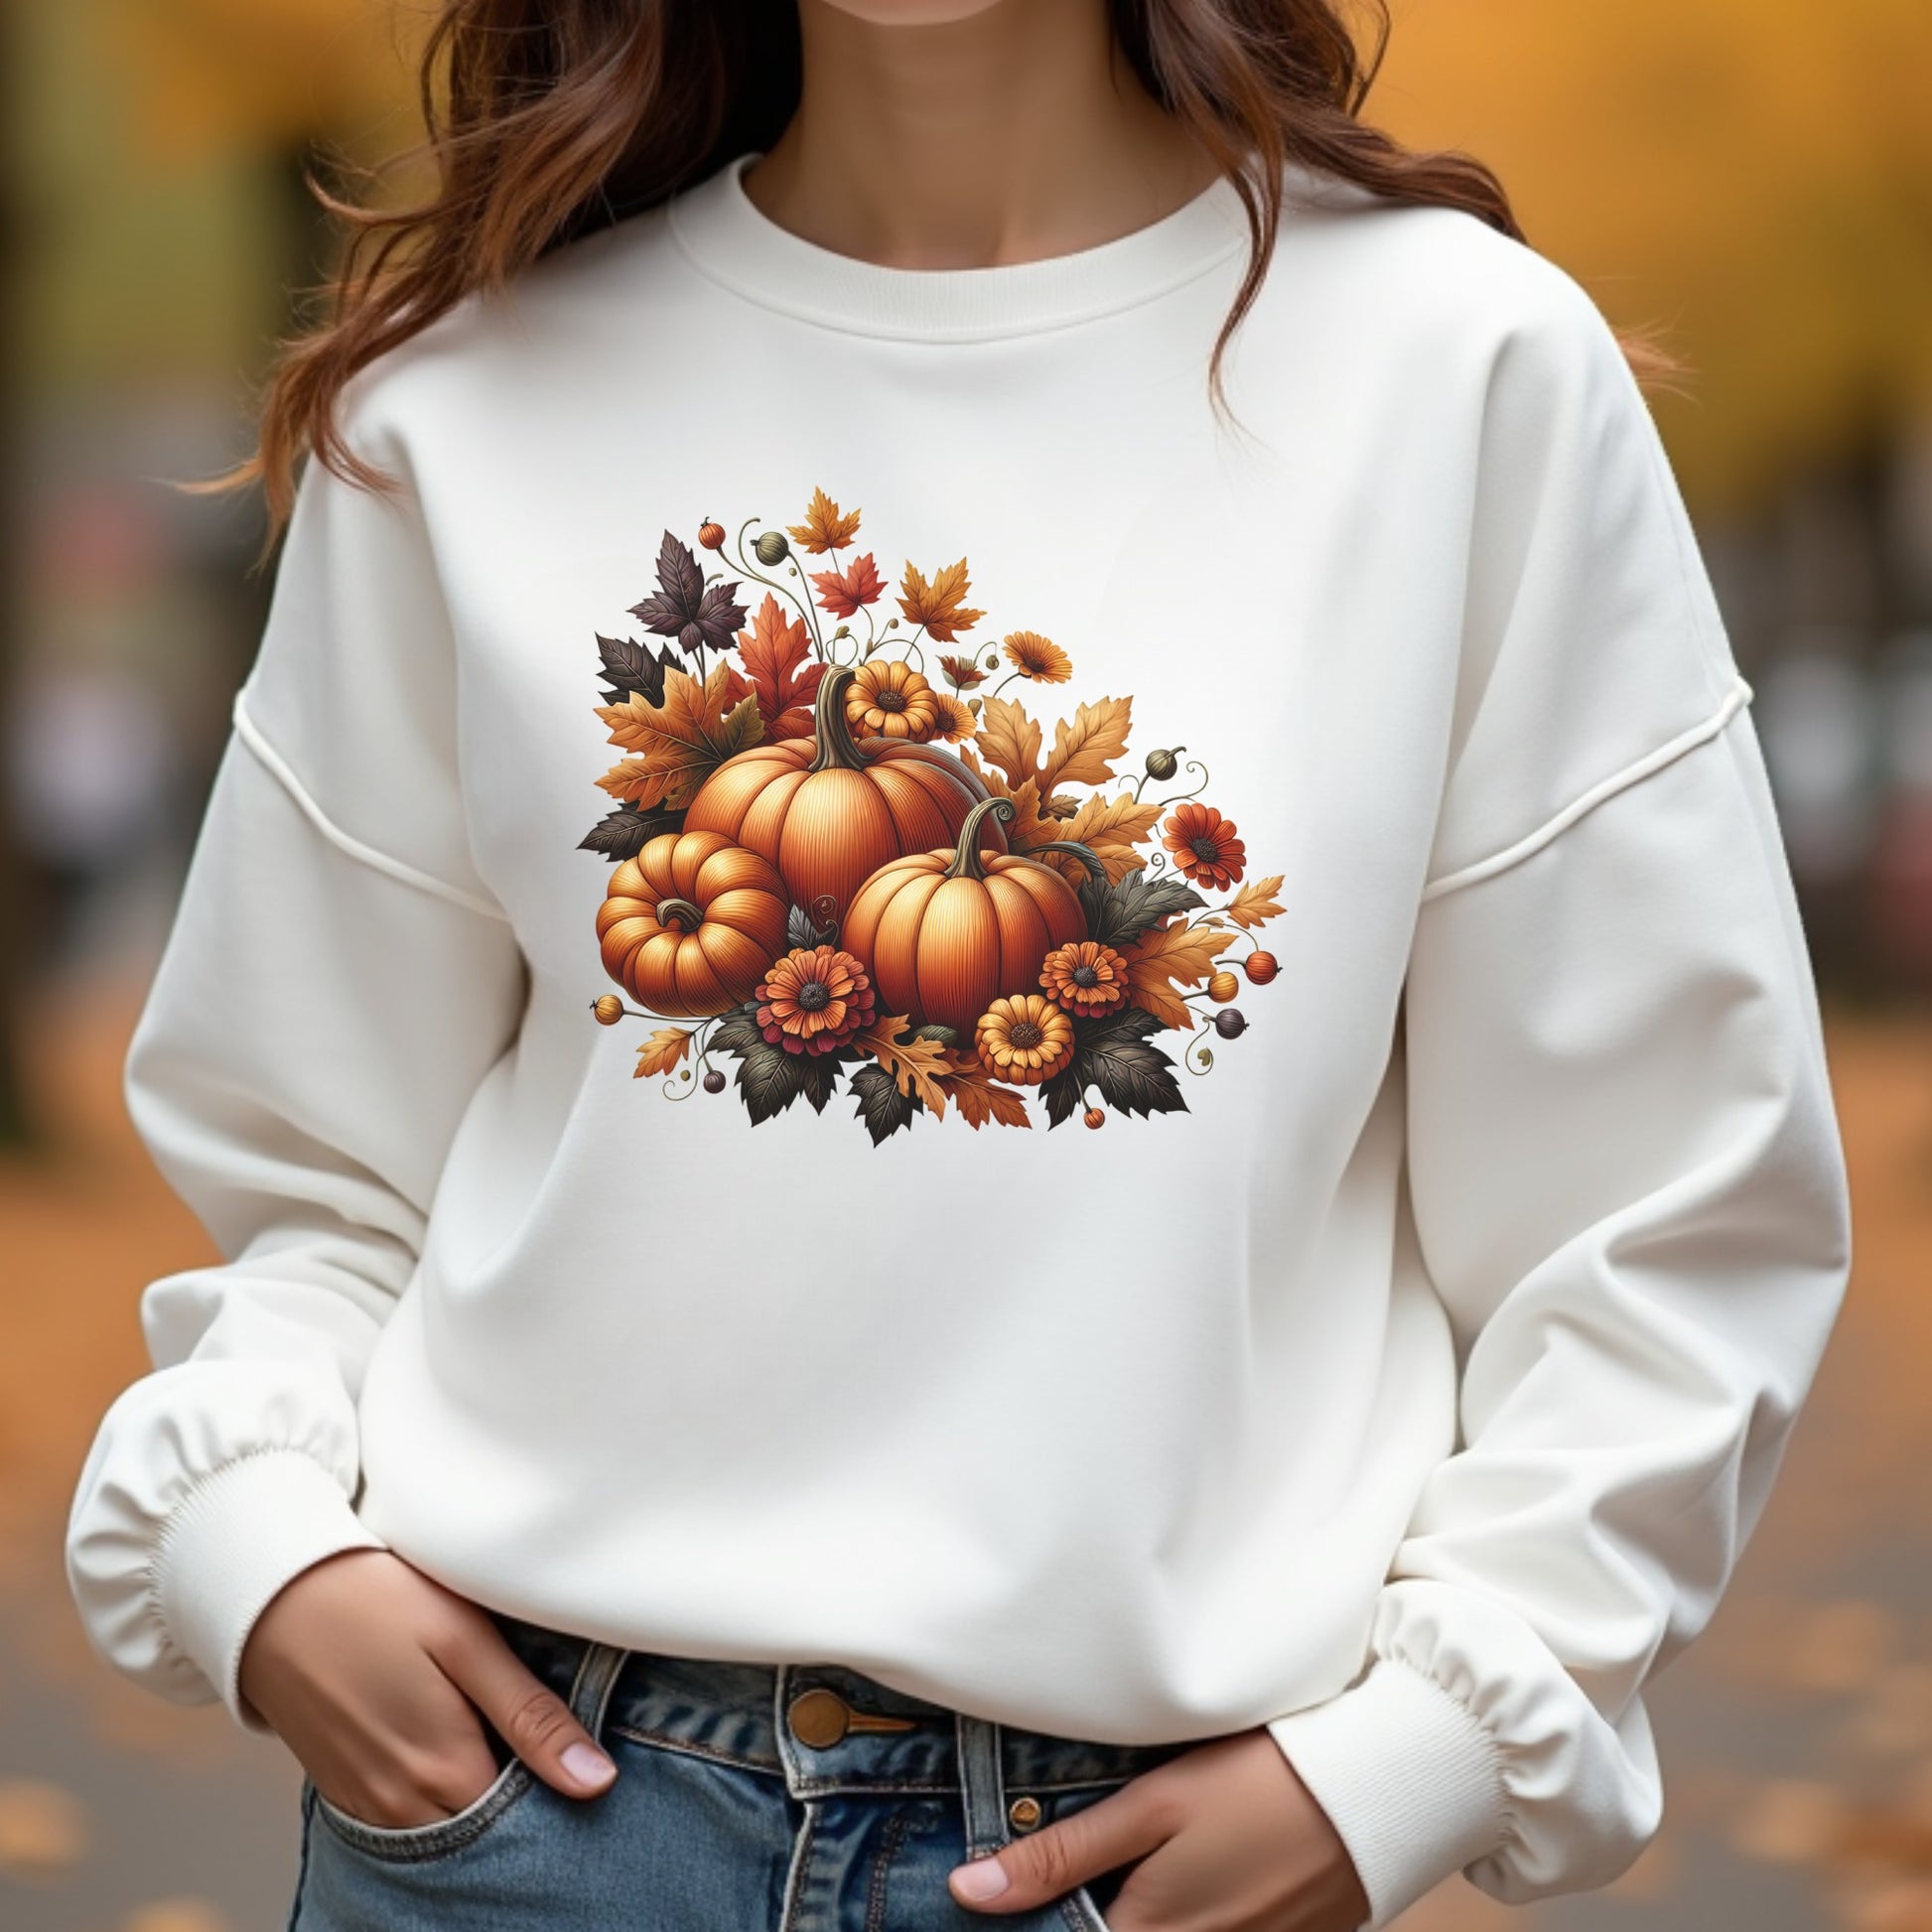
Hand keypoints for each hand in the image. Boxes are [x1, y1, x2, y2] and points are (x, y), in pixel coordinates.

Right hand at [238, 1548, 617, 1828]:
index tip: (579, 1766)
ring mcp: (365, 1807)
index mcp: (444, 1774)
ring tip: (500, 1742)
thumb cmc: (380, 1602)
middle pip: (484, 1835)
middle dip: (521, 1808)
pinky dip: (435, 1798)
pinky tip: (451, 1747)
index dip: (559, 1798)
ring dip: (477, 1801)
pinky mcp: (341, 1791)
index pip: (525, 1825)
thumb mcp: (466, 1644)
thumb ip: (530, 1717)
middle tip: (543, 1749)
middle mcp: (401, 1810)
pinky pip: (405, 1820)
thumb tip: (597, 1784)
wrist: (273, 1594)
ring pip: (444, 1830)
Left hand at [947, 1729, 1369, 1931]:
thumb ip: (1061, 1855)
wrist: (1379, 1787)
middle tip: (1072, 1866)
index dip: (1038, 1917)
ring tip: (1143, 1860)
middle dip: (1089, 1909)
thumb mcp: (1152, 1805)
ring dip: (1138, 1907)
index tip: (1003, 1897)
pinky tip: (1199, 1869)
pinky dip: (1196, 1911)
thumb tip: (968, 1893)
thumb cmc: (1260, 1783)